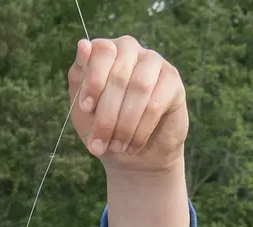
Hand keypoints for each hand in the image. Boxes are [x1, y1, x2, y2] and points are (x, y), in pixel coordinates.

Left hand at [69, 37, 187, 173]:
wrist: (133, 155)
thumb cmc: (103, 128)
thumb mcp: (82, 110)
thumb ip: (79, 80)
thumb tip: (83, 45)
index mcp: (106, 53)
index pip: (102, 50)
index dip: (93, 80)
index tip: (86, 108)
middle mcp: (131, 51)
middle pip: (119, 75)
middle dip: (105, 116)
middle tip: (98, 144)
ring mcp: (154, 62)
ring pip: (139, 88)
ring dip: (124, 124)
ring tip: (116, 147)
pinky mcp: (173, 80)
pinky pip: (156, 103)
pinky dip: (140, 129)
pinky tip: (132, 145)